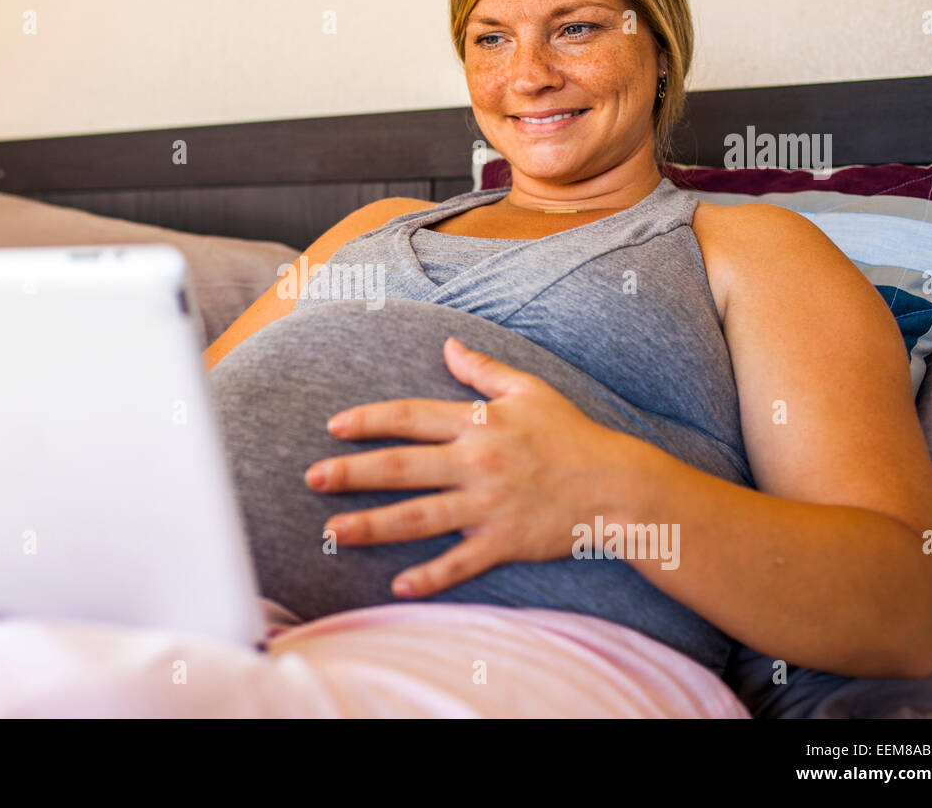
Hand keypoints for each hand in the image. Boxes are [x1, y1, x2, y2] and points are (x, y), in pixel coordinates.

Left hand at [304, 337, 633, 598]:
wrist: (619, 486)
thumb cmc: (574, 435)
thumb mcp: (531, 390)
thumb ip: (484, 370)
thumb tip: (448, 344)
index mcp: (478, 424)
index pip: (410, 417)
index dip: (368, 420)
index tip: (334, 426)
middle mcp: (476, 463)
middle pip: (401, 467)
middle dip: (351, 472)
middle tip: (311, 478)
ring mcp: (488, 505)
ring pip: (419, 516)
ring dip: (372, 525)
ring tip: (332, 532)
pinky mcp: (504, 542)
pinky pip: (460, 563)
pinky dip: (430, 577)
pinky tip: (398, 588)